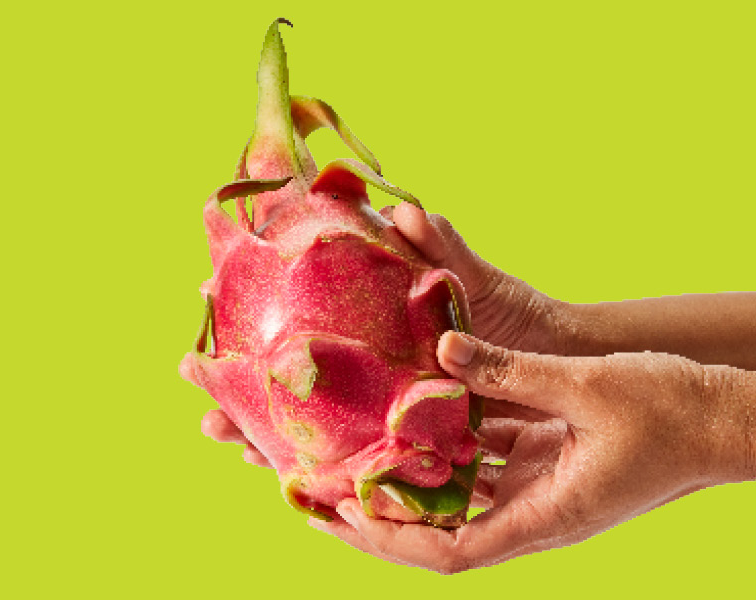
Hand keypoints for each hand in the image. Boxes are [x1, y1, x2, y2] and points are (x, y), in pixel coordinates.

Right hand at [189, 202, 569, 463]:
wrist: (561, 366)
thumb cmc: (515, 315)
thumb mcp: (474, 280)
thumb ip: (442, 248)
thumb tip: (407, 210)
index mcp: (375, 319)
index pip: (299, 311)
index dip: (252, 307)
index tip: (203, 296)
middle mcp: (370, 365)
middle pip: (293, 375)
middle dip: (243, 384)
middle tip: (194, 386)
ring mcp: (386, 404)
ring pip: (316, 420)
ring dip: (269, 430)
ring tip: (226, 437)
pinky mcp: (411, 440)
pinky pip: (360, 456)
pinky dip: (326, 468)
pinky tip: (292, 479)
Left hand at [309, 331, 755, 573]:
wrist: (734, 418)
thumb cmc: (676, 410)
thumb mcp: (591, 386)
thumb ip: (515, 370)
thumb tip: (445, 348)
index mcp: (548, 516)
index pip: (450, 551)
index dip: (387, 539)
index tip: (334, 514)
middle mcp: (537, 515)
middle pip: (438, 535)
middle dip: (374, 521)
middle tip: (310, 492)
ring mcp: (542, 493)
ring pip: (455, 502)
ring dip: (401, 488)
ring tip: (343, 459)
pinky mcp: (549, 466)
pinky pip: (482, 468)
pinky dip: (441, 454)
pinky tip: (405, 423)